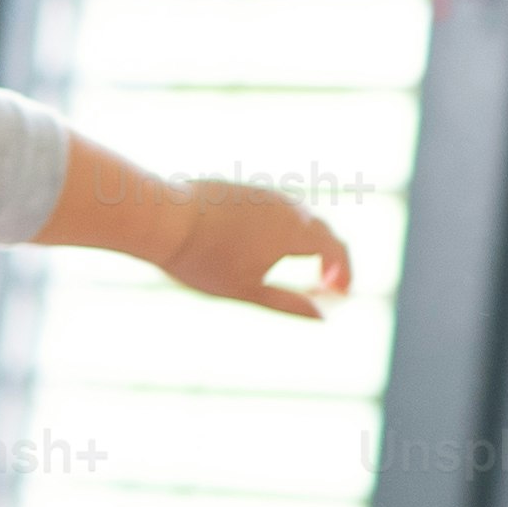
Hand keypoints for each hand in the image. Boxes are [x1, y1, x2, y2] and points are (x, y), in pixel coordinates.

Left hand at [147, 178, 347, 320]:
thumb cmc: (202, 258)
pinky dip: (285, 228)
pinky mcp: (244, 189)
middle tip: (326, 285)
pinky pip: (277, 208)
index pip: (336, 248)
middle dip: (330, 258)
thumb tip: (321, 317)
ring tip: (303, 267)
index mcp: (295, 230)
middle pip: (321, 231)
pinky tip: (267, 246)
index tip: (342, 293)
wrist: (163, 217)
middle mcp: (286, 205)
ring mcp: (265, 193)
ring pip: (299, 216)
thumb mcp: (247, 290)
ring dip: (309, 242)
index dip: (344, 273)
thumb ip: (288, 303)